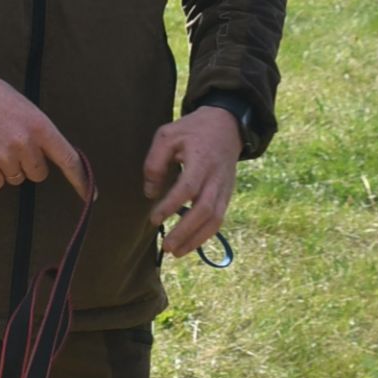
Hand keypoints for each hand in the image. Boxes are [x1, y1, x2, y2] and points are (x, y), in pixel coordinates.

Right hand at [0, 57, 84, 192]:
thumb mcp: (26, 109)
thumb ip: (39, 133)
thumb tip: (49, 159)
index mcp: (40, 126)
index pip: (67, 158)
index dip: (80, 180)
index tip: (91, 197)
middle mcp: (25, 143)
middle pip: (38, 174)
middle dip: (29, 165)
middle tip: (13, 145)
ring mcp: (3, 156)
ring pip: (16, 179)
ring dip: (8, 168)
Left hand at [143, 106, 242, 258]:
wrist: (227, 125)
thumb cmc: (192, 130)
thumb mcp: (167, 135)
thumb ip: (155, 162)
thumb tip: (150, 193)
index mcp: (201, 160)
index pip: (188, 187)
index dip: (171, 205)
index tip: (154, 218)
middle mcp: (216, 177)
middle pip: (204, 209)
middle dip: (185, 231)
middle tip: (166, 246)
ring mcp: (224, 188)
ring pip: (215, 219)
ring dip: (196, 239)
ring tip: (176, 252)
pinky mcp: (227, 195)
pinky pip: (219, 219)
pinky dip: (205, 235)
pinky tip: (189, 245)